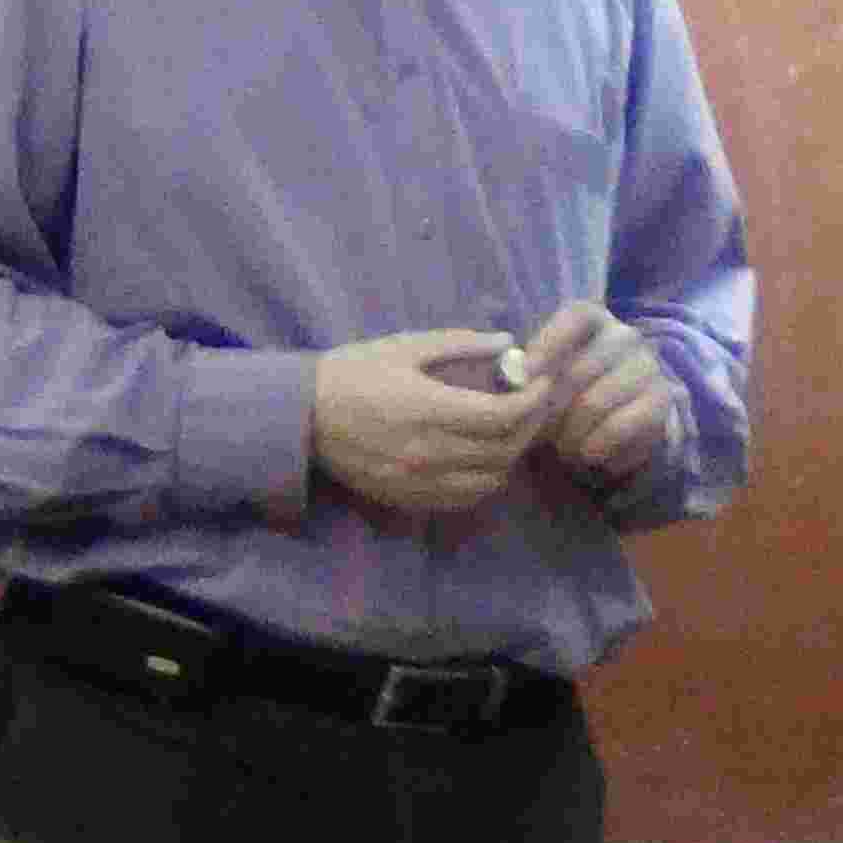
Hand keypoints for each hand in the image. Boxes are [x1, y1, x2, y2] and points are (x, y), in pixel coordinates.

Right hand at [308, 329, 558, 513]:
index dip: (532, 400)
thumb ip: (459, 344)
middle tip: (535, 405)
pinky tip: (486, 459)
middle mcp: (429, 451)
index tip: (542, 384)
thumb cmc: (352, 373)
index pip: (502, 415)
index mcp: (429, 408)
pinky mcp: (408, 498)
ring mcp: (419, 481)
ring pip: (489, 479)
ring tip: (514, 431)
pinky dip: (486, 480)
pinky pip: (464, 498)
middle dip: (530, 426)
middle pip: (504, 449)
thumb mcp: (404, 347)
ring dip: (511, 456)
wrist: (300, 418)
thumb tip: (508, 344)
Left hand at [522, 301, 677, 489]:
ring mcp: (647, 366)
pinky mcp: (661, 401)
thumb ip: (529, 371)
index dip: (549, 343)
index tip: (526, 375)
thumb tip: (516, 377)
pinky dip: (597, 446)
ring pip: (595, 403)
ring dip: (571, 434)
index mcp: (595, 320)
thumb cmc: (571, 395)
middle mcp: (625, 336)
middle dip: (551, 409)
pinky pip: (620, 427)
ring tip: (563, 448)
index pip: (577, 317)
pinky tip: (589, 453)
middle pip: (578, 370)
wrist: (619, 423)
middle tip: (538, 433)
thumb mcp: (547, 375)